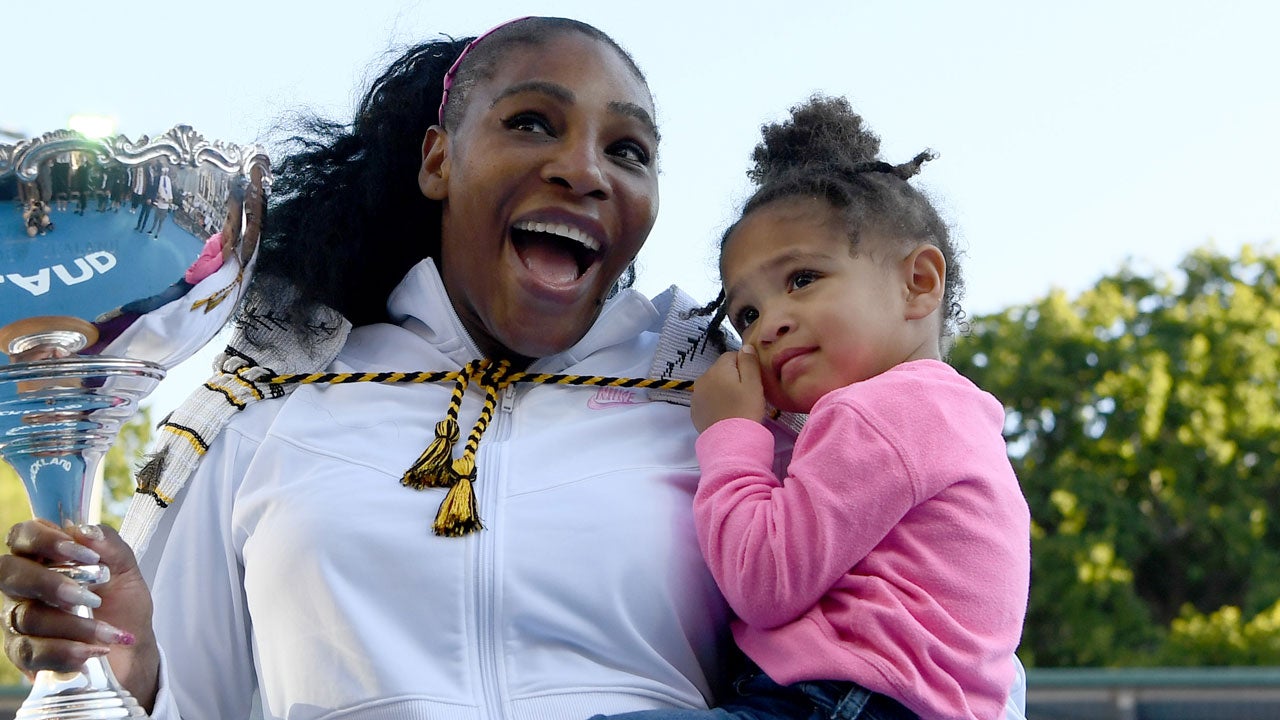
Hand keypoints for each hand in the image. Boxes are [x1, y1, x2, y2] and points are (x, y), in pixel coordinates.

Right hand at [1, 520, 158, 709]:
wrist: (131, 651)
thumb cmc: (122, 606)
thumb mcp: (126, 571)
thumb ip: (108, 546)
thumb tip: (84, 532)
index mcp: (45, 558)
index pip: (23, 535)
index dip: (45, 539)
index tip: (85, 554)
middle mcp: (23, 586)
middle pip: (9, 572)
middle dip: (50, 582)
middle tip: (89, 596)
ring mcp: (18, 620)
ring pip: (28, 616)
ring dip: (74, 625)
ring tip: (108, 632)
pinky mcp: (22, 653)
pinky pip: (31, 651)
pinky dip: (66, 651)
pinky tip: (93, 650)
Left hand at [691, 346, 766, 432]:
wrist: (730, 442)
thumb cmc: (746, 410)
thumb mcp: (753, 384)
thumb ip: (749, 362)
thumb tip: (745, 347)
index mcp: (717, 369)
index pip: (732, 355)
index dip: (745, 366)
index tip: (752, 381)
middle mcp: (702, 378)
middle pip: (721, 370)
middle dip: (733, 377)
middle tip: (746, 394)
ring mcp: (696, 395)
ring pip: (714, 384)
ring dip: (723, 389)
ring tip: (735, 405)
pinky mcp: (695, 411)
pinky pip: (707, 399)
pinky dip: (715, 402)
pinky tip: (725, 413)